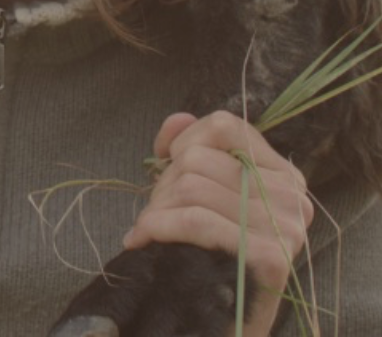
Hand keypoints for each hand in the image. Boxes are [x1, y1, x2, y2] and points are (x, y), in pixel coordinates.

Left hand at [123, 111, 313, 335]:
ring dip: (156, 208)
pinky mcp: (269, 258)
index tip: (166, 163)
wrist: (223, 327)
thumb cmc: (213, 258)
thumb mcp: (208, 197)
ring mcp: (284, 228)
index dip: (184, 139)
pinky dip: (157, 226)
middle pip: (198, 157)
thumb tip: (177, 120)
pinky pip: (194, 220)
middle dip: (163, 184)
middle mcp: (292, 198)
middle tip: (157, 213)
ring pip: (190, 185)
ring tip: (151, 230)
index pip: (225, 126)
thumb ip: (195, 149)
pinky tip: (143, 240)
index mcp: (284, 176)